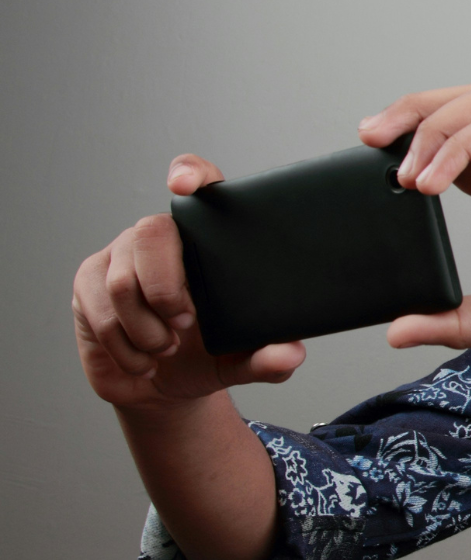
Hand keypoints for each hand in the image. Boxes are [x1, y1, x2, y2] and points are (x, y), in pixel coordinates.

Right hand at [72, 155, 305, 410]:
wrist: (166, 386)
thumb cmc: (210, 355)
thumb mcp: (245, 360)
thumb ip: (270, 357)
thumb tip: (291, 356)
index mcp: (209, 237)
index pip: (200, 182)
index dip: (190, 173)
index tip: (183, 186)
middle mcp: (162, 236)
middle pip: (151, 234)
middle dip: (167, 288)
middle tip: (186, 324)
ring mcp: (120, 255)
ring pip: (123, 283)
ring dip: (148, 329)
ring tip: (168, 347)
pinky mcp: (89, 281)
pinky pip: (101, 311)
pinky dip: (126, 347)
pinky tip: (144, 359)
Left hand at [357, 85, 470, 348]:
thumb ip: (460, 317)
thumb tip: (399, 328)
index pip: (461, 143)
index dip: (415, 144)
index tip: (373, 165)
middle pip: (465, 107)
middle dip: (411, 114)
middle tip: (368, 139)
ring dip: (432, 128)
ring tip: (401, 171)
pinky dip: (462, 144)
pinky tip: (434, 179)